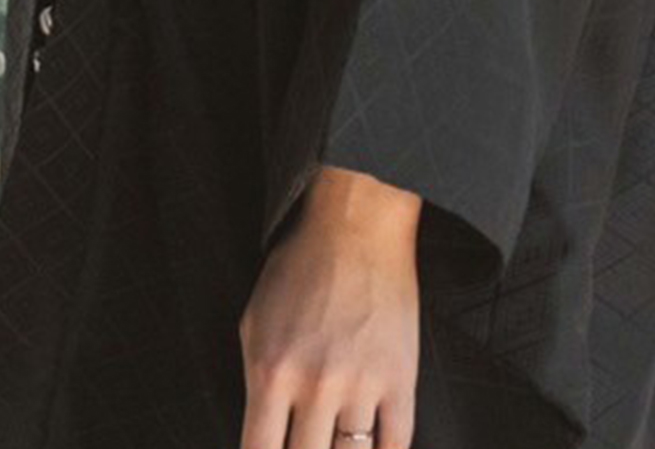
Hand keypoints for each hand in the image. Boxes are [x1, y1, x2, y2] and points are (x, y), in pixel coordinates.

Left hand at [241, 165, 422, 448]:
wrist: (357, 227)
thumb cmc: (301, 267)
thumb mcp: (253, 324)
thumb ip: (255, 382)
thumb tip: (262, 432)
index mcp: (272, 373)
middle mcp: (316, 385)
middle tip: (308, 445)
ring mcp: (362, 383)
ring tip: (335, 445)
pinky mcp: (401, 375)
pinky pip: (396, 441)